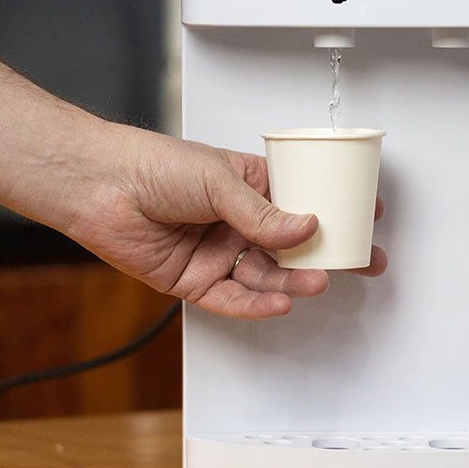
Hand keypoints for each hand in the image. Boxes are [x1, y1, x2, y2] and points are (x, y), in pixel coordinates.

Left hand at [66, 124, 385, 318]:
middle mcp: (236, 221)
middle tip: (358, 262)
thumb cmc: (153, 165)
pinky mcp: (194, 281)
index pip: (302, 201)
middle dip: (326, 256)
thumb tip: (306, 227)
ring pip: (266, 274)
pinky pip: (232, 298)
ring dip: (293, 280)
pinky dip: (257, 302)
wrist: (100, 187)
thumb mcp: (219, 179)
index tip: (368, 217)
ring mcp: (217, 252)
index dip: (334, 211)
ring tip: (316, 281)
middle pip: (291, 245)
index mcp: (248, 185)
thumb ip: (263, 212)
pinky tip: (279, 300)